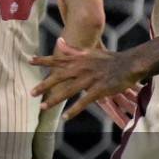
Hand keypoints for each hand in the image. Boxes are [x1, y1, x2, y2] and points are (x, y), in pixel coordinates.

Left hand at [30, 40, 145, 121]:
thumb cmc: (109, 58)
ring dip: (54, 100)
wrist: (129, 64)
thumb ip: (72, 49)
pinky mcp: (99, 89)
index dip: (43, 60)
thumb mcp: (89, 51)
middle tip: (31, 93)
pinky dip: (74, 110)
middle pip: (58, 77)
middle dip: (44, 85)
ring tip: (42, 106)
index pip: (58, 58)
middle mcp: (81, 68)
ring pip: (68, 91)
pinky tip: (64, 117)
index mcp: (79, 59)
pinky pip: (83, 102)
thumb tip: (59, 41)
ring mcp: (89, 79)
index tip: (29, 60)